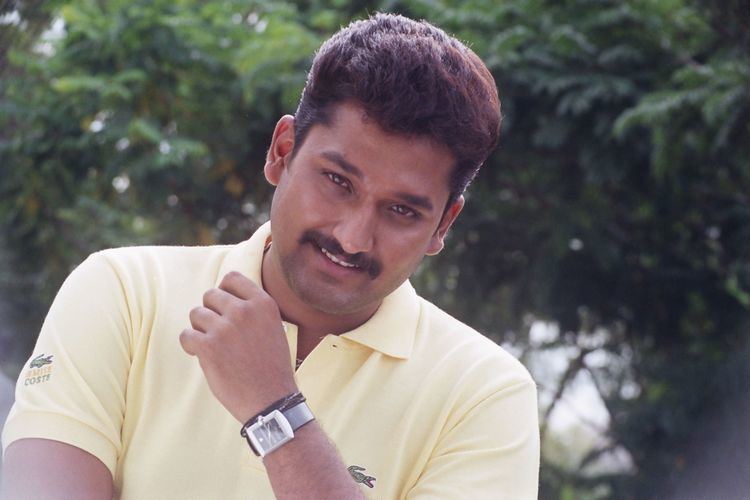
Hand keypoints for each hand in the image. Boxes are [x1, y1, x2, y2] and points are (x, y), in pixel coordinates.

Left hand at [179, 271, 296, 421]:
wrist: (271, 400)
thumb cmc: (270, 366)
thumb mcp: (273, 327)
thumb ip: (253, 309)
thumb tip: (225, 294)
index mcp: (263, 303)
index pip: (232, 278)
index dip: (224, 292)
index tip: (225, 309)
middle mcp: (244, 311)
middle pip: (210, 295)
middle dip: (211, 312)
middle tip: (219, 333)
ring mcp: (225, 328)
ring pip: (196, 314)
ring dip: (200, 330)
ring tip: (214, 346)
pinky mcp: (208, 347)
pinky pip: (186, 335)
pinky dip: (191, 346)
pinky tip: (203, 355)